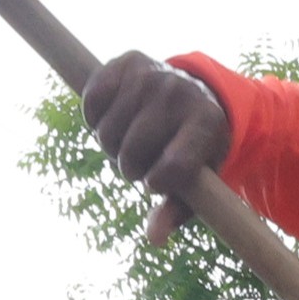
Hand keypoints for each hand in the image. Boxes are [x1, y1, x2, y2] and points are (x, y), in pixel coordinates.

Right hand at [80, 52, 230, 248]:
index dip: (156, 182)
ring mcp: (153, 74)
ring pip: (107, 131)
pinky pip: (92, 100)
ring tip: (128, 139)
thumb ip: (176, 210)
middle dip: (130, 167)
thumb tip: (153, 238)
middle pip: (133, 152)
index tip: (156, 180)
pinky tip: (112, 117)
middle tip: (140, 160)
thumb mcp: (195, 181)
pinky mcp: (127, 61)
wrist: (195, 94)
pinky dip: (94, 117)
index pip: (174, 167)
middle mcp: (181, 93)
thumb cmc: (194, 150)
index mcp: (206, 125)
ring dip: (110, 144)